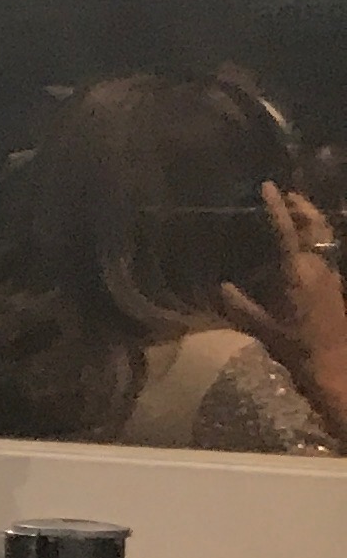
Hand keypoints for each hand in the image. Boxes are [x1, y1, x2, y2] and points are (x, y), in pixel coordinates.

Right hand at [223, 180, 346, 410]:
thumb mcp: (264, 330)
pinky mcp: (337, 287)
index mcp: (299, 274)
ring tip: (295, 213)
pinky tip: (303, 248)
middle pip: (316, 226)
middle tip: (287, 194)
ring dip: (311, 221)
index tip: (268, 187)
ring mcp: (332, 276)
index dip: (277, 208)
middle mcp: (320, 268)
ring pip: (324, 238)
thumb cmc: (298, 350)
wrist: (338, 369)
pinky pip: (325, 253)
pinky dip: (314, 241)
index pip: (287, 231)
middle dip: (302, 206)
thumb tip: (223, 288)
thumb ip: (242, 308)